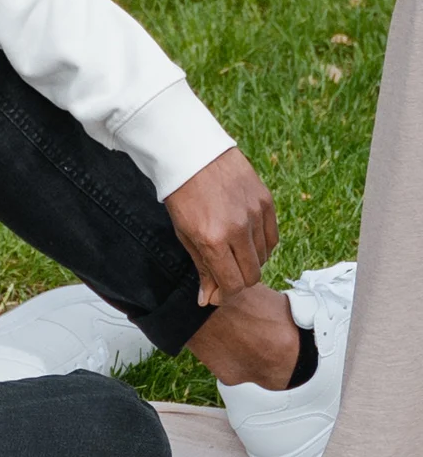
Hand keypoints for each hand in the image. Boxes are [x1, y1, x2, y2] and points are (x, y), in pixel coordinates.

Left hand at [164, 147, 279, 307]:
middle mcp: (239, 229)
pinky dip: (262, 246)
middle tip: (224, 278)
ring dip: (249, 264)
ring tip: (232, 256)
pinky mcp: (266, 201)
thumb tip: (207, 299)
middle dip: (238, 283)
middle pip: (252, 275)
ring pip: (264, 257)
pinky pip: (272, 237)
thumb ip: (201, 268)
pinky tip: (246, 243)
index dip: (224, 295)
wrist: (194, 157)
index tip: (216, 294)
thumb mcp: (185, 236)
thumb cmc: (183, 198)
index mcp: (213, 240)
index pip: (232, 284)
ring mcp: (256, 214)